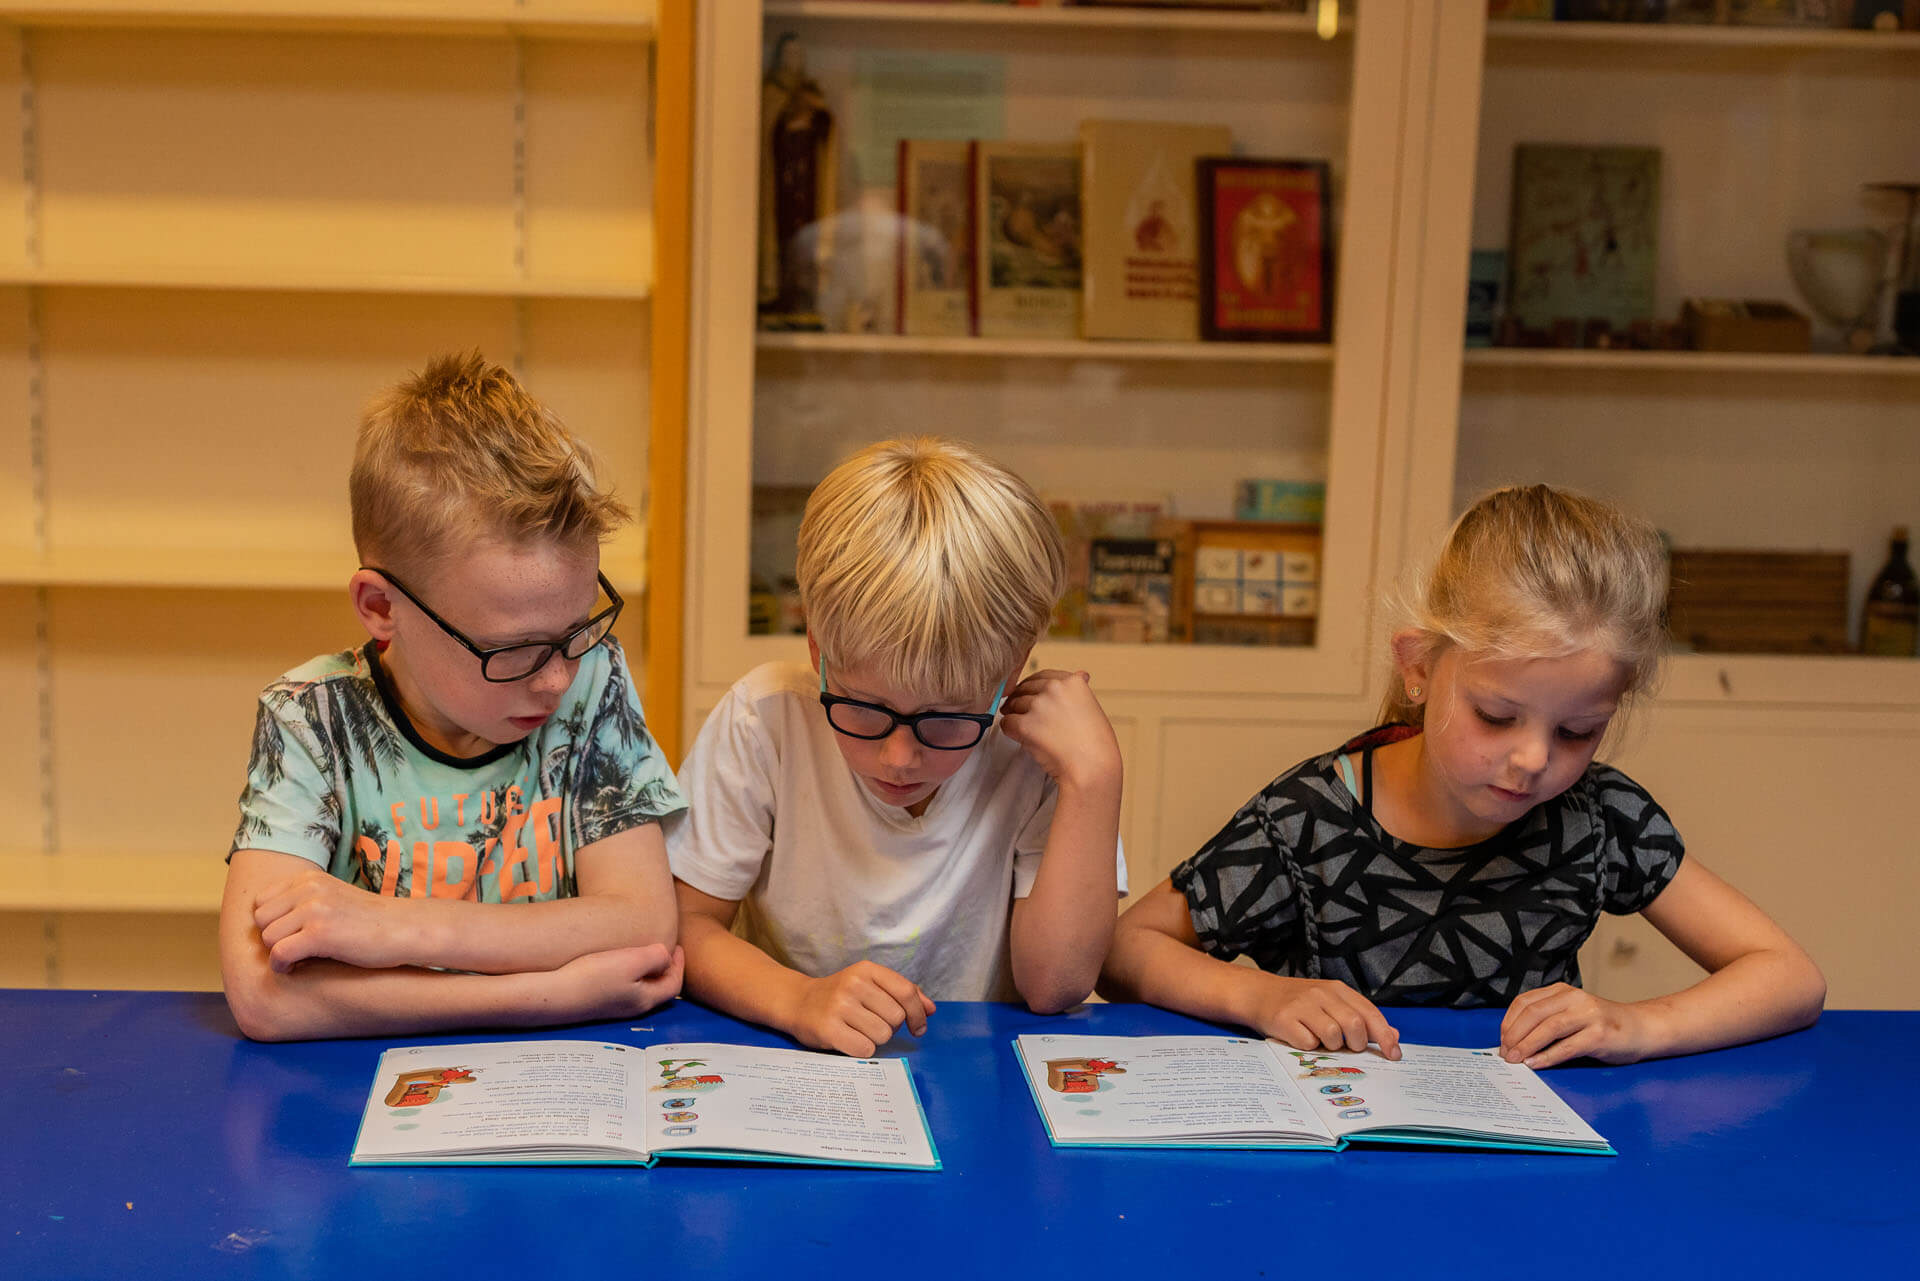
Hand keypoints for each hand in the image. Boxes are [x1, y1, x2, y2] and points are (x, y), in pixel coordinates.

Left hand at [254, 869, 410, 971]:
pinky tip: (298, 968)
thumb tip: (263, 920)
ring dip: (279, 953)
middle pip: (260, 920)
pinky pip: (279, 954)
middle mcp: (308, 889)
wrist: (404, 929)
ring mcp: (314, 910)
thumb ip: (303, 901)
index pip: (261, 901)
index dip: (271, 922)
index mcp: (309, 878)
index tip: (289, 935)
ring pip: (268, 938)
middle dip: (273, 938)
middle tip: (294, 949)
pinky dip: (283, 966)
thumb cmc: (370, 921)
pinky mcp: (320, 933)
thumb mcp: (333, 897)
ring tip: (300, 958)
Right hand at [554, 944, 684, 1021]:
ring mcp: (613, 1006)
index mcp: (645, 999)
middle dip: (664, 968)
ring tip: (641, 952)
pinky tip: (615, 962)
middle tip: (662, 948)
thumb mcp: (631, 961)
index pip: (674, 984)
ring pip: (640, 988)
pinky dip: (628, 974)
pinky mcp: (597, 1002)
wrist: (553, 996)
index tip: (676, 945)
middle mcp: (632, 1006)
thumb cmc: (592, 978)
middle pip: (659, 988)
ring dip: (646, 970)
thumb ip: (656, 957)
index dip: (679, 964)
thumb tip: (666, 957)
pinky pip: (622, 987)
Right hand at [790, 961, 936, 1057]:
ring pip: (882, 1035)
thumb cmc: (840, 996)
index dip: (918, 1013)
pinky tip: (849, 1040)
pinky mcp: (828, 1029)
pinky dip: (861, 1050)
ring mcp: (839, 1006)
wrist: (798, 1002)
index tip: (919, 1028)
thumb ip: (901, 994)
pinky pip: (865, 1049)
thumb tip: (930, 1010)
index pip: (906, 991)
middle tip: (872, 1024)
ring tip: (858, 1031)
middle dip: (890, 1027)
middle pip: (896, 1018)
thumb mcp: (869, 985)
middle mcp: (853, 984)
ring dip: (875, 1040)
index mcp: (866, 970)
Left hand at [996, 669, 1121, 795]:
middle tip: (1023, 714)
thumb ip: (1078, 692)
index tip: (1034, 696)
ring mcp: (1039, 706)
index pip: (1043, 676)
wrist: (1092, 768)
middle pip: (1025, 688)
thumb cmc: (1096, 745)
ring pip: (1014, 704)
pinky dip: (1010, 731)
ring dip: (1015, 715)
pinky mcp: (1025, 725)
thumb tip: (1081, 674)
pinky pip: (1006, 723)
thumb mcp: (1093, 708)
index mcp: (1073, 682)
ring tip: (1027, 730)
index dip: (1035, 688)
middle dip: (1021, 700)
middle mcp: (1055, 689)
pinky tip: (1020, 738)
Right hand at [1250, 975, 1400, 1058]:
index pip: (1369, 1013)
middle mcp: (1321, 993)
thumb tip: (1393, 1035)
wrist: (1259, 994)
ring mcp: (1302, 1005)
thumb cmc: (1299, 1003)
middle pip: (1354, 1024)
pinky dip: (1308, 1047)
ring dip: (1331, 1046)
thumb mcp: (1331, 1003)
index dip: (1384, 1035)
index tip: (1394, 1054)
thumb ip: (1361, 1017)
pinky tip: (1301, 1037)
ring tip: (1321, 1040)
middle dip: (1356, 1043)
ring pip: (1332, 1035)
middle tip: (1349, 1047)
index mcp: (1337, 989)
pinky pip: (1308, 1043)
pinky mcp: (1284, 1019)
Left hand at [1500, 982, 1651, 1068]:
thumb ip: (1547, 1019)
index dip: (1509, 1022)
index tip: (1501, 1041)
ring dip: (1527, 1046)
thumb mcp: (1571, 1013)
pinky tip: (1536, 1064)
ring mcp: (1589, 1015)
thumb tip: (1513, 1041)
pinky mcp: (1600, 1034)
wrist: (1641, 1028)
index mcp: (1562, 991)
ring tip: (1515, 1060)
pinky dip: (1548, 1056)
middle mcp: (1574, 998)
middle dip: (1514, 1035)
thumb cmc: (1601, 1025)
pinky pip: (1568, 1046)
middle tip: (1505, 1054)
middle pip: (1533, 1014)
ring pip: (1549, 1028)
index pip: (1525, 1002)